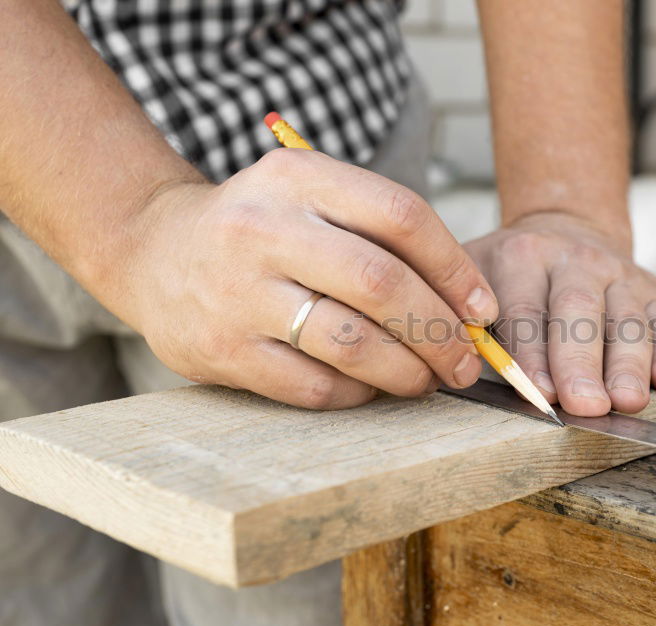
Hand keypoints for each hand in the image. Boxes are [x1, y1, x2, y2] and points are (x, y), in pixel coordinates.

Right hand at [112, 148, 498, 408]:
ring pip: (352, 343)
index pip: (402, 216)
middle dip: (440, 331)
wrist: (151, 249)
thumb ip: (380, 234)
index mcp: (299, 178)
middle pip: (382, 283)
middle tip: (464, 362)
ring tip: (425, 380)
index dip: (456, 269)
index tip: (482, 310)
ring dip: (406, 371)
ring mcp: (237, 292)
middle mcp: (264, 228)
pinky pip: (314, 387)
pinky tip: (369, 389)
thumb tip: (468, 308)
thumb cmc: (262, 230)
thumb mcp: (311, 197)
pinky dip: (358, 395)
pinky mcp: (220, 350)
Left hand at [464, 212, 655, 415]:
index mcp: (522, 257)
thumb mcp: (475, 278)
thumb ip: (464, 318)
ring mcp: (619, 273)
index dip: (534, 355)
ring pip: (627, 320)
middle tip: (586, 404)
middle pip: (580, 312)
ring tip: (628, 401)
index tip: (541, 394)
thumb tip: (459, 365)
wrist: (564, 231)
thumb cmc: (510, 275)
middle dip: (582, 363)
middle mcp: (574, 260)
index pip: (526, 310)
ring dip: (629, 364)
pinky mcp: (652, 290)